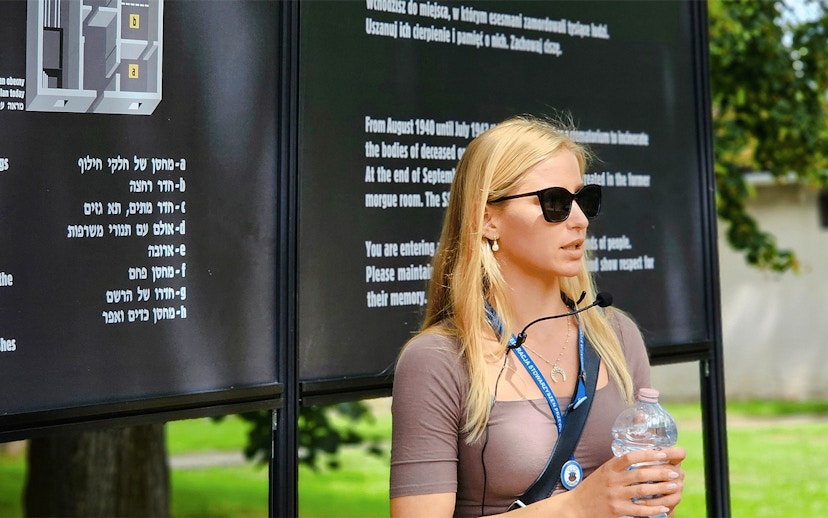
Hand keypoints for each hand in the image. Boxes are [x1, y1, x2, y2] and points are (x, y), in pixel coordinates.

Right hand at [566, 446, 685, 517]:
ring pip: (643, 490)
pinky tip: (664, 507)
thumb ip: (618, 465)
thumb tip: (639, 456)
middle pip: (641, 473)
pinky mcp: (617, 510)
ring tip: (674, 486)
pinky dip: (654, 509)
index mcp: (609, 468)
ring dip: (661, 488)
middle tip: (675, 472)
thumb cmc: (592, 488)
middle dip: (660, 472)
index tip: (662, 454)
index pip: (630, 456)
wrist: (576, 507)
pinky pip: (640, 510)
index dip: (648, 454)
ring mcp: (615, 496)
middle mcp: (612, 480)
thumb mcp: (603, 472)